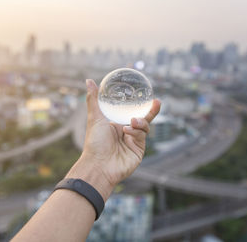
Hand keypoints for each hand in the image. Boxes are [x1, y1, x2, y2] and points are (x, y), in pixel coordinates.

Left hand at [66, 79, 160, 199]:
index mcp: (117, 124)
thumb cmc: (94, 143)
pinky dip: (136, 132)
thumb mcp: (94, 117)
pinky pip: (142, 136)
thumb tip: (89, 81)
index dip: (139, 104)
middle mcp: (126, 132)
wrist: (98, 165)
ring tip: (130, 123)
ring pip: (144, 127)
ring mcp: (134, 142)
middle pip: (143, 119)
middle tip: (157, 101)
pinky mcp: (139, 150)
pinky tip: (127, 132)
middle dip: (152, 111)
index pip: (130, 111)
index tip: (145, 93)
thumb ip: (93, 99)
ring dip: (139, 122)